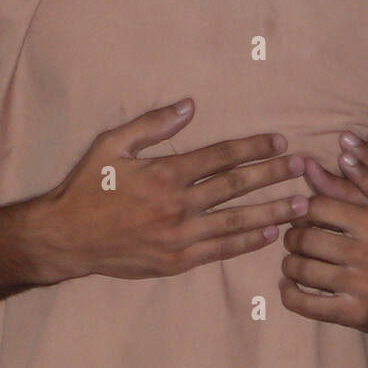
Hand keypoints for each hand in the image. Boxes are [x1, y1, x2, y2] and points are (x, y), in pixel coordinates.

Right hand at [29, 98, 306, 283]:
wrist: (64, 238)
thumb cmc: (87, 187)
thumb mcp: (112, 145)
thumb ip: (152, 125)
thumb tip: (189, 105)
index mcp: (165, 174)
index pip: (221, 157)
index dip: (253, 148)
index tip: (279, 142)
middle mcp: (178, 206)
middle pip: (236, 187)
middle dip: (273, 175)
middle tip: (303, 167)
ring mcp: (179, 237)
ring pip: (235, 222)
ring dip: (271, 211)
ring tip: (301, 204)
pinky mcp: (175, 262)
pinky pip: (219, 251)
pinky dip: (246, 243)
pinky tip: (268, 234)